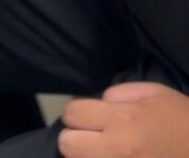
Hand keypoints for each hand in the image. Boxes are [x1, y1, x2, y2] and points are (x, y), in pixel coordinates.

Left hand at [60, 83, 188, 157]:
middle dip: (74, 137)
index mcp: (123, 120)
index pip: (72, 114)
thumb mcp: (155, 94)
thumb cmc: (183, 122)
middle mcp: (116, 151)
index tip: (87, 115)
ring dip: (85, 157)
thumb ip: (119, 93)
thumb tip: (96, 103)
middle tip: (91, 136)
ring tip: (104, 151)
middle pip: (67, 145)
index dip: (77, 112)